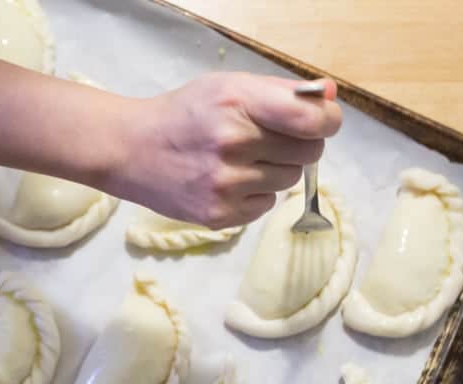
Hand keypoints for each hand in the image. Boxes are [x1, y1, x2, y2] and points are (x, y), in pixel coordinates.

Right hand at [103, 72, 341, 227]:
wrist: (131, 151)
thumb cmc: (184, 114)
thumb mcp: (227, 87)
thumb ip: (281, 92)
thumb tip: (330, 98)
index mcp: (237, 104)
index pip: (313, 120)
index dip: (325, 121)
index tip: (318, 122)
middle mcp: (232, 145)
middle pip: (308, 152)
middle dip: (298, 144)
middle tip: (267, 139)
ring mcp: (225, 185)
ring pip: (290, 180)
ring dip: (275, 170)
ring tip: (241, 161)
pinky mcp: (219, 216)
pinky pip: (266, 205)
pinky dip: (255, 194)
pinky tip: (228, 181)